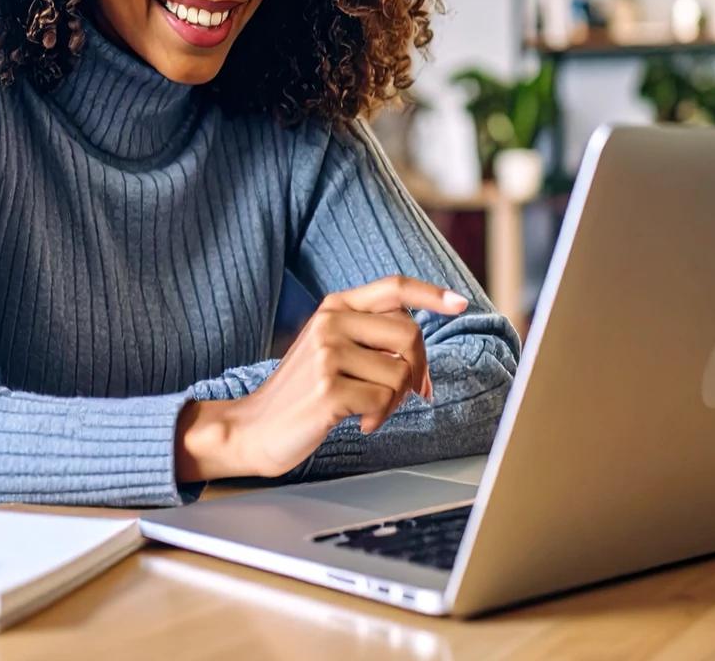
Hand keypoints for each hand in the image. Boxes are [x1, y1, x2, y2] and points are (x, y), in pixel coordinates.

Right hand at [175, 276, 468, 481]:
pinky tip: (357, 422)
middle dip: (418, 370)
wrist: (254, 427)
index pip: (393, 287)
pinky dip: (379, 417)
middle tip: (409, 393)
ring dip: (395, 400)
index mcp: (335, 306)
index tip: (460, 303)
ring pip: (401, 373)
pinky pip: (384, 400)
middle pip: (410, 335)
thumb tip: (421, 358)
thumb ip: (371, 338)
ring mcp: (327, 354)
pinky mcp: (329, 389)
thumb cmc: (303, 391)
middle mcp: (331, 322)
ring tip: (369, 409)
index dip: (431, 293)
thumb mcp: (331, 348)